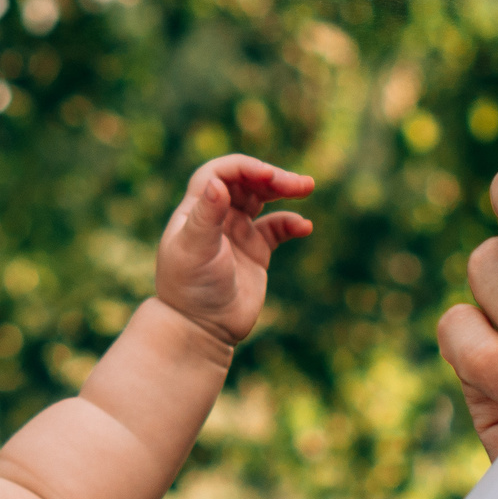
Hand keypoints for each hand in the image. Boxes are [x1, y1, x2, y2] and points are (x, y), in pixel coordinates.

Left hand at [155, 154, 315, 346]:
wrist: (201, 330)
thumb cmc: (191, 289)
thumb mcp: (196, 250)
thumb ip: (207, 215)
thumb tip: (217, 183)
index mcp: (195, 210)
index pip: (219, 174)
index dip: (244, 168)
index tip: (267, 175)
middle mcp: (216, 216)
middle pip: (245, 182)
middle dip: (271, 177)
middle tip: (297, 183)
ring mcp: (236, 233)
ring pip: (263, 200)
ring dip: (284, 190)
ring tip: (307, 186)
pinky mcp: (255, 252)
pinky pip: (277, 229)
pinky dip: (291, 223)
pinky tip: (304, 227)